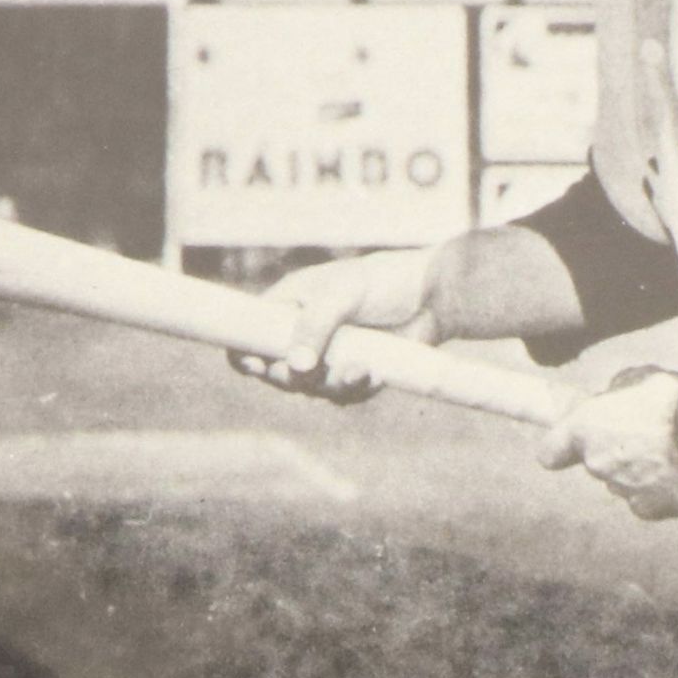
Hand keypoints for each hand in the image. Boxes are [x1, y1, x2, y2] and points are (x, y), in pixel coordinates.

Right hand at [229, 247, 439, 400]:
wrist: (433, 297)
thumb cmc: (382, 281)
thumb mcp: (342, 294)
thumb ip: (314, 326)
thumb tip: (293, 367)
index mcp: (288, 306)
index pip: (249, 334)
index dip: (244, 353)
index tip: (255, 364)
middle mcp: (303, 334)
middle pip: (276, 372)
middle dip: (291, 378)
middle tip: (311, 372)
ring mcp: (329, 356)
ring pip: (311, 388)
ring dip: (330, 385)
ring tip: (358, 370)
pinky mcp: (354, 374)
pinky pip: (343, 395)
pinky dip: (355, 390)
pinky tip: (374, 375)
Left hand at [536, 369, 677, 521]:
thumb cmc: (671, 399)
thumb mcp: (638, 379)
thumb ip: (618, 395)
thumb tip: (617, 400)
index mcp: (583, 429)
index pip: (549, 453)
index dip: (561, 448)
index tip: (575, 443)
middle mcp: (596, 465)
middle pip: (596, 464)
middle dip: (614, 452)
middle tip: (646, 433)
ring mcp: (623, 490)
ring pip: (623, 483)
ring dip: (639, 470)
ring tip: (670, 450)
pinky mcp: (652, 509)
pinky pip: (649, 501)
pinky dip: (660, 490)